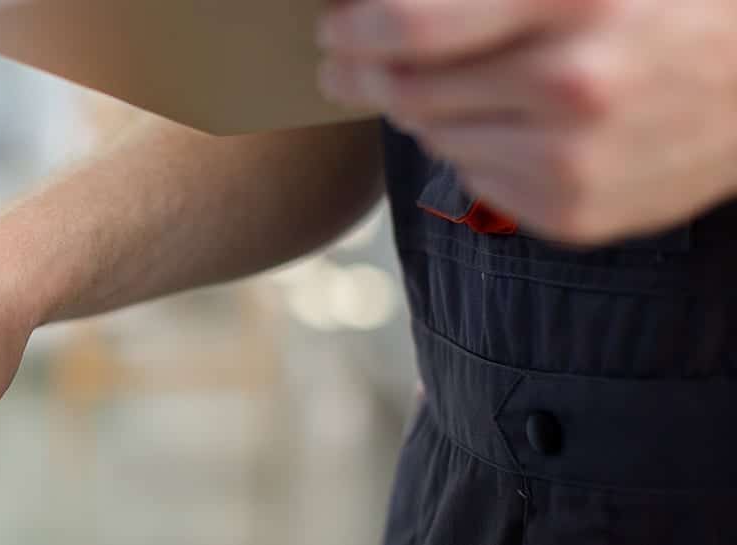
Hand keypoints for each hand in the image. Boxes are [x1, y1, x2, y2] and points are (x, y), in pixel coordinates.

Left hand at [318, 0, 736, 242]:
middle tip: (350, 60)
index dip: (352, 29)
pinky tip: (515, 123)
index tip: (334, 28)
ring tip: (463, 82)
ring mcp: (578, 160)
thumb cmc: (659, 3)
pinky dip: (474, 149)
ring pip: (432, 137)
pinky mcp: (576, 214)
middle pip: (406, 90)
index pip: (409, 26)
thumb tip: (372, 6)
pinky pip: (472, 178)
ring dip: (425, 109)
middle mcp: (576, 83)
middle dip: (366, 73)